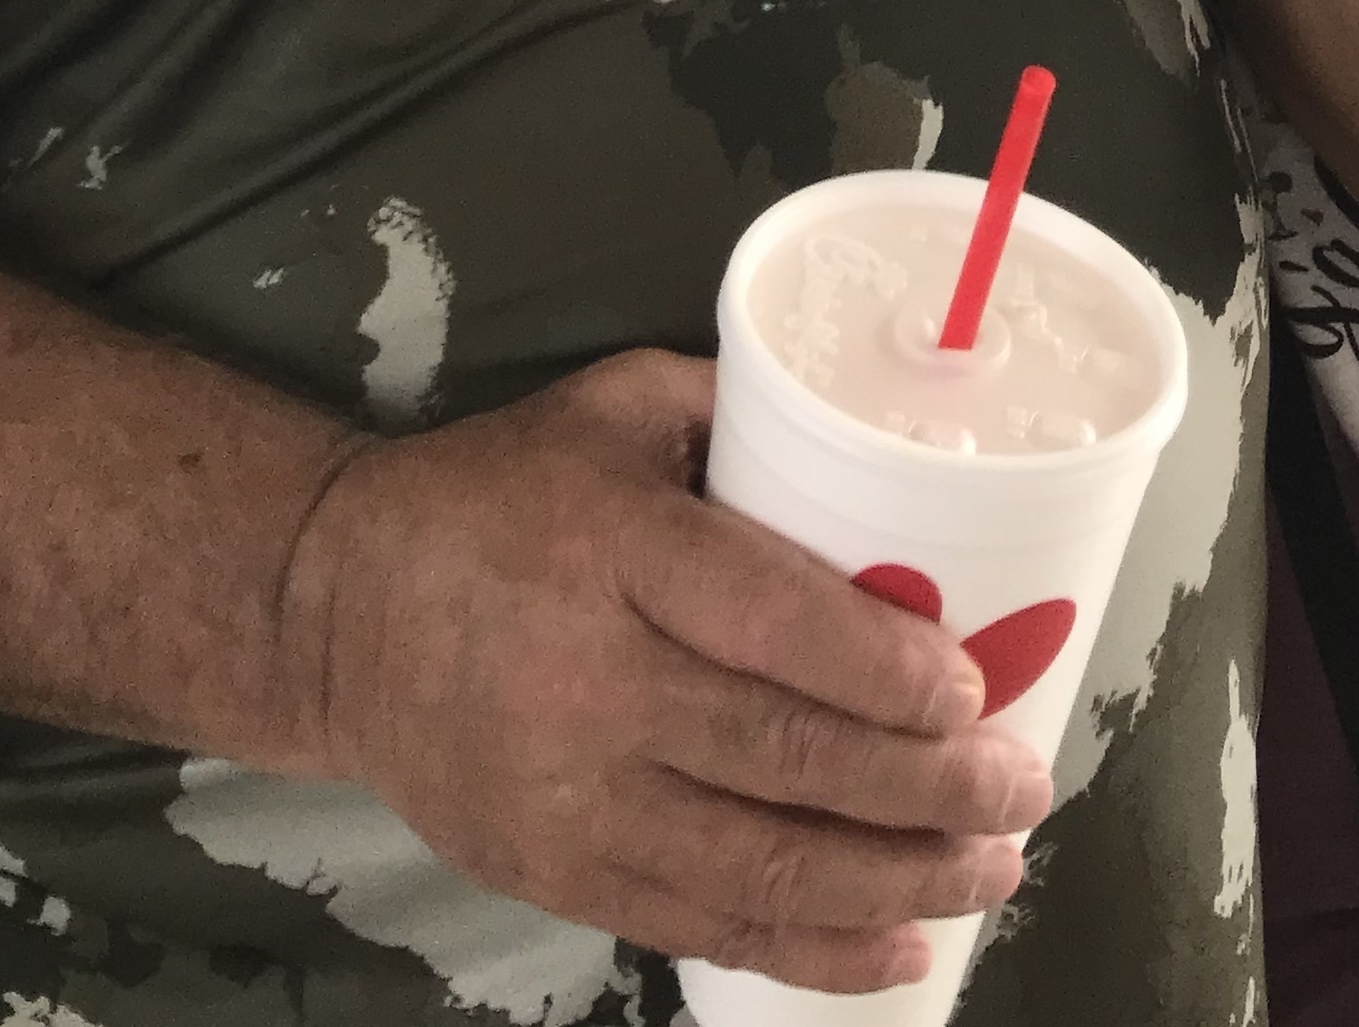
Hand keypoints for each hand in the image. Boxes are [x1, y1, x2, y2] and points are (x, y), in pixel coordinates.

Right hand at [283, 352, 1049, 991]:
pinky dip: (810, 950)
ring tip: (990, 871)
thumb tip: (886, 436)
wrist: (337, 613)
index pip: (771, 620)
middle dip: (926, 788)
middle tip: (1021, 788)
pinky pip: (703, 923)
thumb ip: (740, 415)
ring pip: (760, 860)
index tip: (972, 688)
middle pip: (786, 754)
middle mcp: (592, 679)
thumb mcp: (612, 408)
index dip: (884, 668)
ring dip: (895, 881)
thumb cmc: (499, 491)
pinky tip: (896, 947)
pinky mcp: (556, 872)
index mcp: (613, 545)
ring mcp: (572, 795)